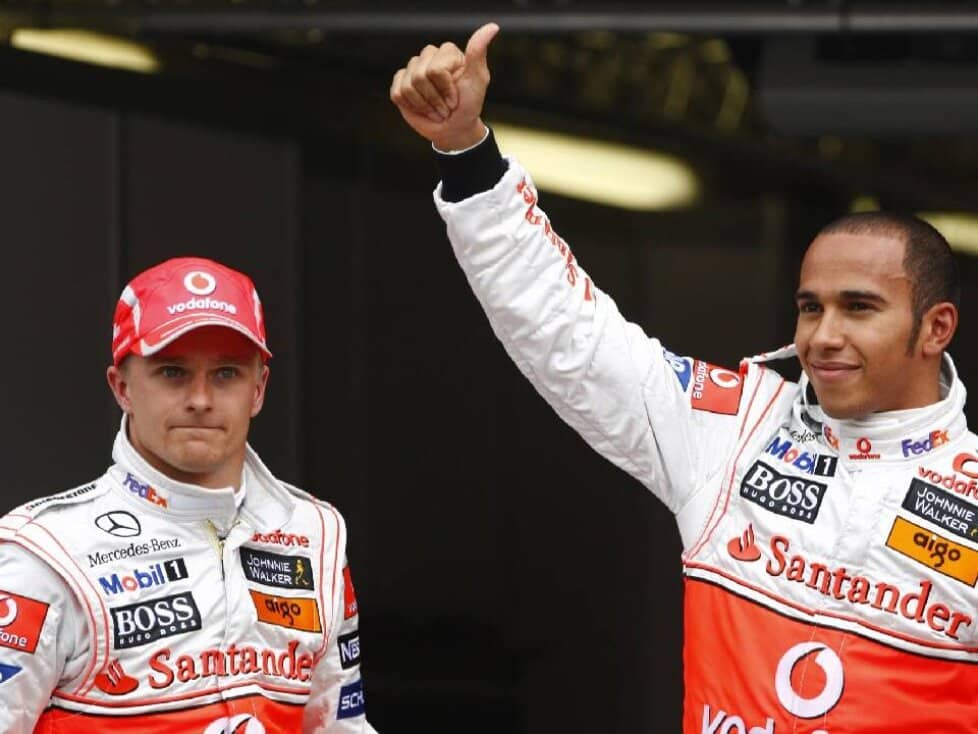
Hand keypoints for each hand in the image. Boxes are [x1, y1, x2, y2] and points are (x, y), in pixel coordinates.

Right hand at [390, 23, 499, 150]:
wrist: (455, 129)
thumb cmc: (468, 105)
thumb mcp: (478, 80)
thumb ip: (478, 53)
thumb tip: (492, 27)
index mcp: (447, 52)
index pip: (436, 69)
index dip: (445, 89)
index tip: (456, 98)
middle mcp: (428, 56)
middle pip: (420, 76)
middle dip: (435, 99)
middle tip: (446, 107)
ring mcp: (412, 70)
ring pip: (408, 86)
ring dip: (425, 105)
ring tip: (436, 110)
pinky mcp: (400, 84)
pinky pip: (398, 93)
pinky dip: (412, 106)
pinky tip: (423, 109)